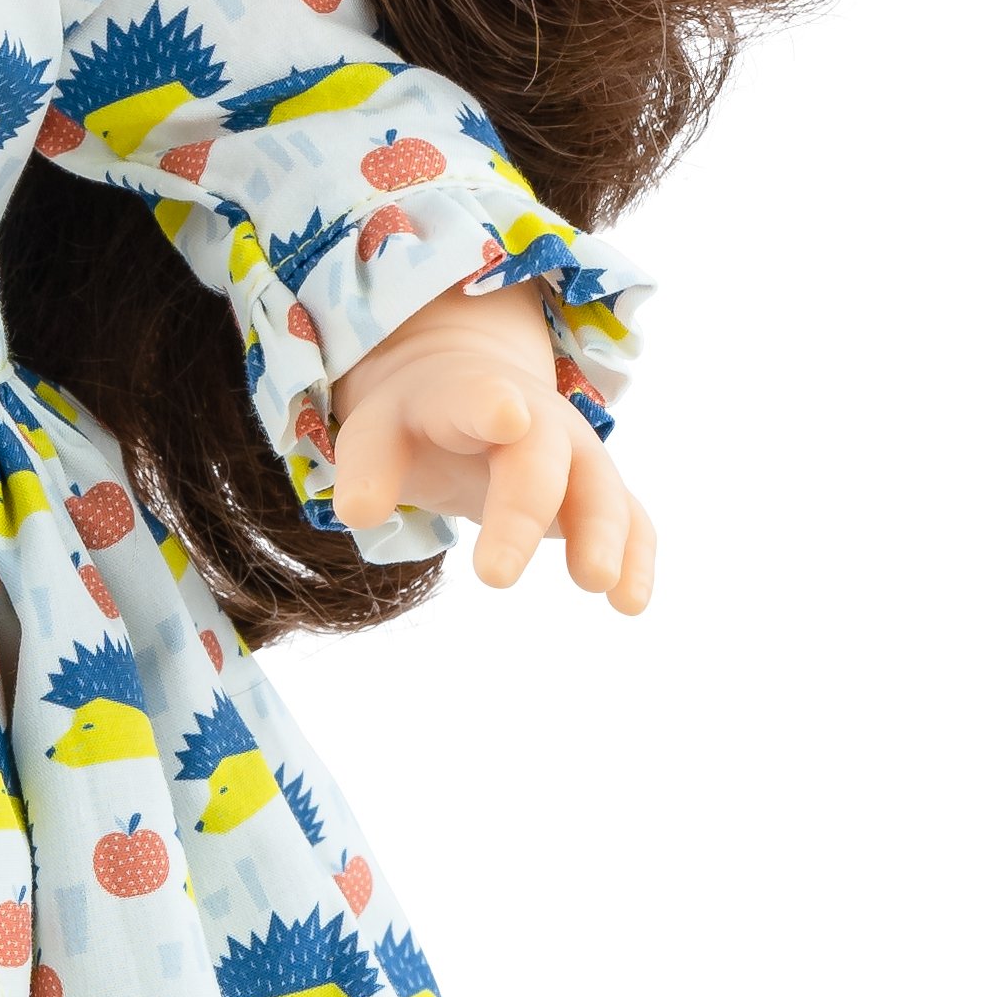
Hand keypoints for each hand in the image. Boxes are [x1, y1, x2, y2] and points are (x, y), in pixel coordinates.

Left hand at [325, 280, 654, 609]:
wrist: (473, 393)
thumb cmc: (418, 424)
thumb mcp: (377, 435)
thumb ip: (367, 468)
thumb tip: (359, 512)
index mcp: (472, 396)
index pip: (481, 397)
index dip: (492, 406)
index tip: (505, 416)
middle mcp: (538, 422)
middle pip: (542, 460)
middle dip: (526, 511)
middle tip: (496, 576)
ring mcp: (576, 456)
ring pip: (600, 490)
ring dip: (604, 536)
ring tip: (598, 585)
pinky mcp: (598, 493)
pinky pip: (631, 520)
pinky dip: (636, 558)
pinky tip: (630, 604)